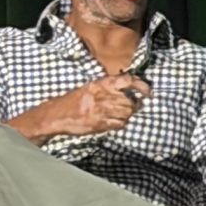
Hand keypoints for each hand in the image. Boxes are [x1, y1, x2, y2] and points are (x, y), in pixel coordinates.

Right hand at [13, 76, 148, 141]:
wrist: (57, 115)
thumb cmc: (74, 100)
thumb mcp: (91, 87)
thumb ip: (108, 87)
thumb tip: (128, 89)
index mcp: (101, 84)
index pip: (128, 80)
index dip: (142, 85)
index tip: (149, 91)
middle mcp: (104, 96)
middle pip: (130, 101)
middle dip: (133, 105)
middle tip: (132, 107)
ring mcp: (103, 110)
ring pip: (127, 113)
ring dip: (127, 115)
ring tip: (119, 114)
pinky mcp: (101, 123)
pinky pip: (120, 124)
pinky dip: (120, 124)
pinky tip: (114, 122)